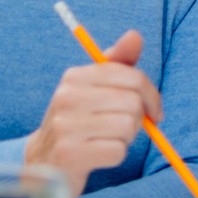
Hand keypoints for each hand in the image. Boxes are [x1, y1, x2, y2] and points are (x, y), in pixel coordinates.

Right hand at [25, 30, 161, 194]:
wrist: (44, 162)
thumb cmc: (78, 122)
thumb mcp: (95, 90)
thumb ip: (117, 64)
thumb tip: (135, 35)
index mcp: (74, 77)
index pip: (131, 76)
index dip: (151, 95)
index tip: (154, 110)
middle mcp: (67, 97)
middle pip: (132, 102)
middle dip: (138, 118)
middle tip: (126, 128)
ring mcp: (66, 125)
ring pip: (128, 126)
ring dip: (126, 138)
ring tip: (107, 139)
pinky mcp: (70, 154)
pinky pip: (118, 151)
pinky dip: (116, 156)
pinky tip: (99, 154)